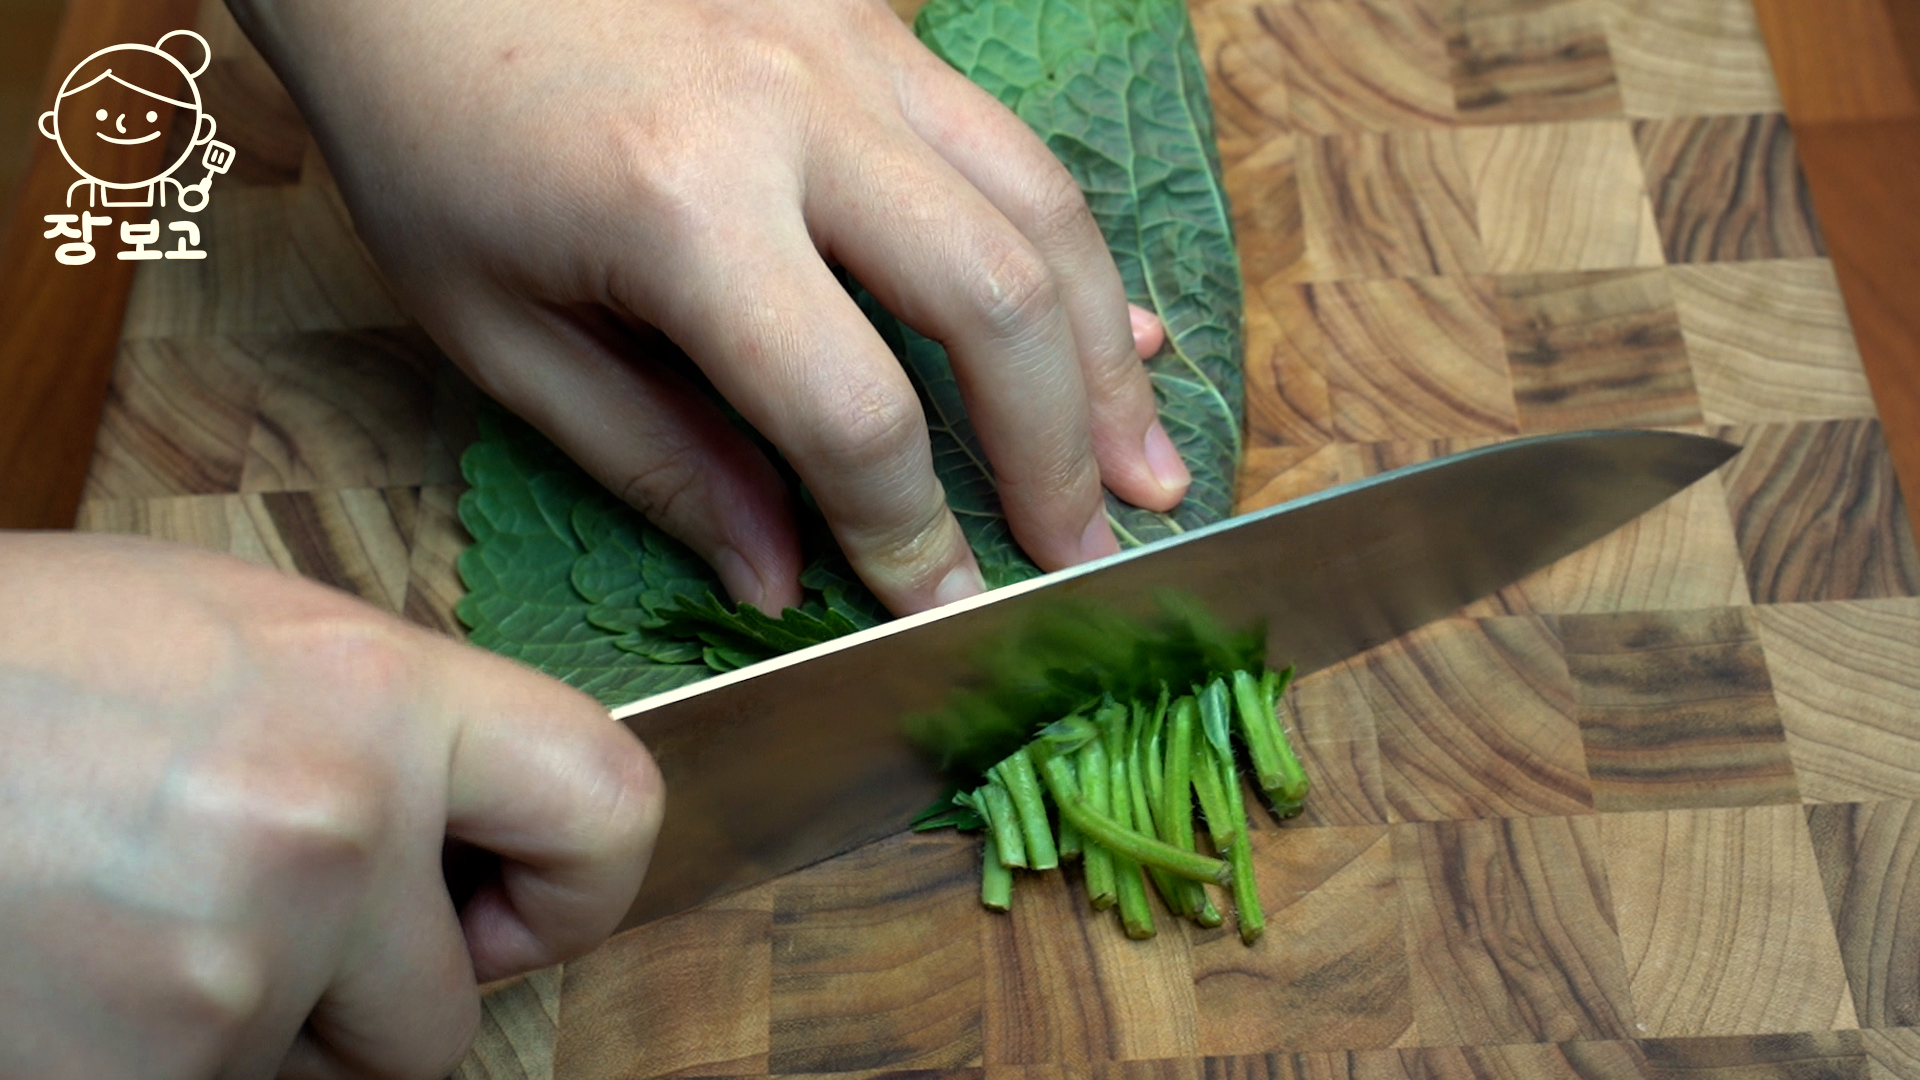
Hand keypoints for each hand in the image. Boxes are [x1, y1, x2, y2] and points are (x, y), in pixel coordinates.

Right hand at [0, 533, 660, 1078]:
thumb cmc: (2, 672)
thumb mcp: (221, 630)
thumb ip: (375, 724)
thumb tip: (468, 822)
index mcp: (369, 691)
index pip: (607, 806)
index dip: (574, 884)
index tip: (508, 905)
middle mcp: (323, 827)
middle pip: (445, 1016)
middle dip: (354, 1002)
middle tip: (224, 912)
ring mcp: (226, 973)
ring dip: (244, 1039)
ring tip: (111, 919)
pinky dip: (151, 1067)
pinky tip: (64, 974)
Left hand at [227, 0, 1187, 615]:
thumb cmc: (427, 139)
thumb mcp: (500, 331)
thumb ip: (653, 459)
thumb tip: (777, 577)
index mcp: (684, 206)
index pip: (855, 411)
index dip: (912, 533)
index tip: (941, 609)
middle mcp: (795, 114)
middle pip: (995, 299)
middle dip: (1058, 450)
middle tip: (1087, 556)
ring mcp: (848, 50)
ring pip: (1036, 205)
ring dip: (1106, 353)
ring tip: (1145, 468)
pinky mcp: (869, 21)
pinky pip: (1007, 142)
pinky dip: (1071, 248)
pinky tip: (1115, 326)